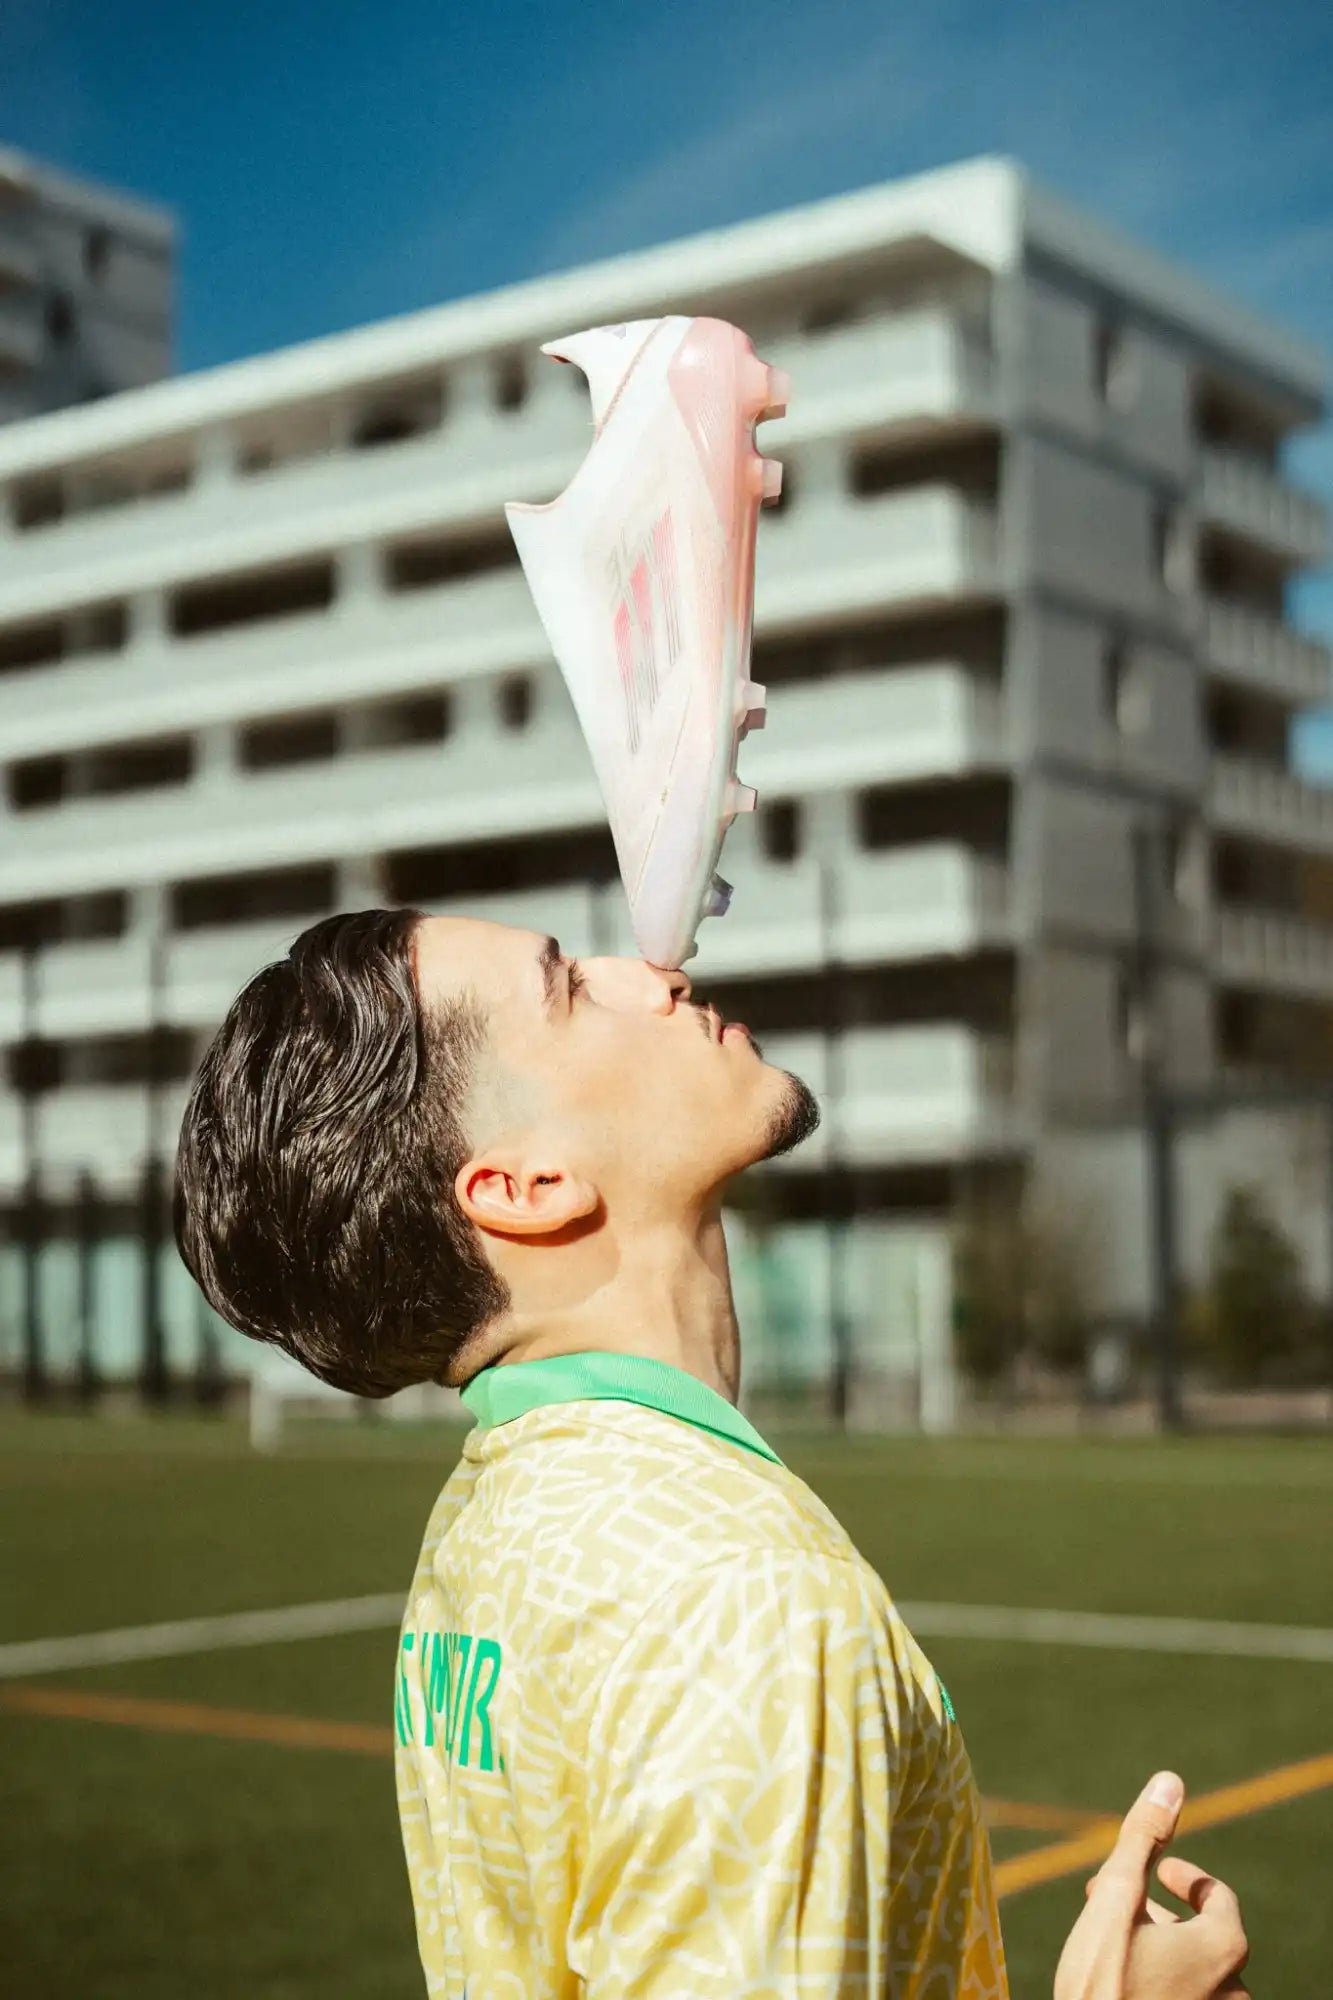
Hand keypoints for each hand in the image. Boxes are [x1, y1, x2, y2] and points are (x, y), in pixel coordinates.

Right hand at [1054, 1771, 1249, 1997]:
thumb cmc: (1102, 1985)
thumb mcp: (1114, 1899)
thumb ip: (1142, 1840)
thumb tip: (1171, 1782)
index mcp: (1224, 1946)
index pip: (1217, 1896)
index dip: (1184, 1877)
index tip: (1157, 1874)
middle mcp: (1234, 1990)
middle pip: (1206, 1938)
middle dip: (1162, 1914)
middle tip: (1120, 1905)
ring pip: (1194, 1977)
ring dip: (1161, 1954)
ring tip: (1116, 1947)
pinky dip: (1162, 1988)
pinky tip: (1126, 1987)